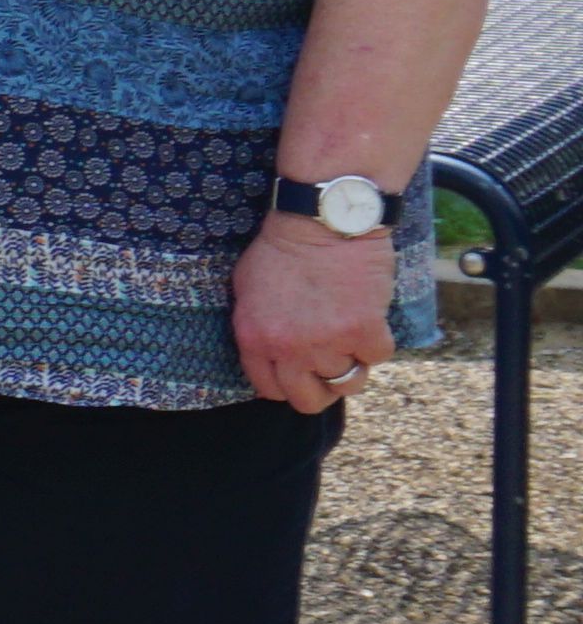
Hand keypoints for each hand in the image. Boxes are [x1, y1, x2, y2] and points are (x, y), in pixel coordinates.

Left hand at [231, 209, 397, 412]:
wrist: (321, 223)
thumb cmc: (281, 249)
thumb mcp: (247, 290)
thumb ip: (256, 328)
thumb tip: (270, 356)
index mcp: (254, 339)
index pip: (270, 389)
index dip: (288, 384)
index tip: (299, 374)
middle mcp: (289, 349)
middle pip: (308, 400)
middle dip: (320, 389)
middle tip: (329, 366)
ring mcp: (328, 343)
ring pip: (348, 382)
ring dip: (351, 362)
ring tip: (349, 336)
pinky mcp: (365, 332)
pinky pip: (377, 357)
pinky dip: (376, 342)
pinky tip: (367, 318)